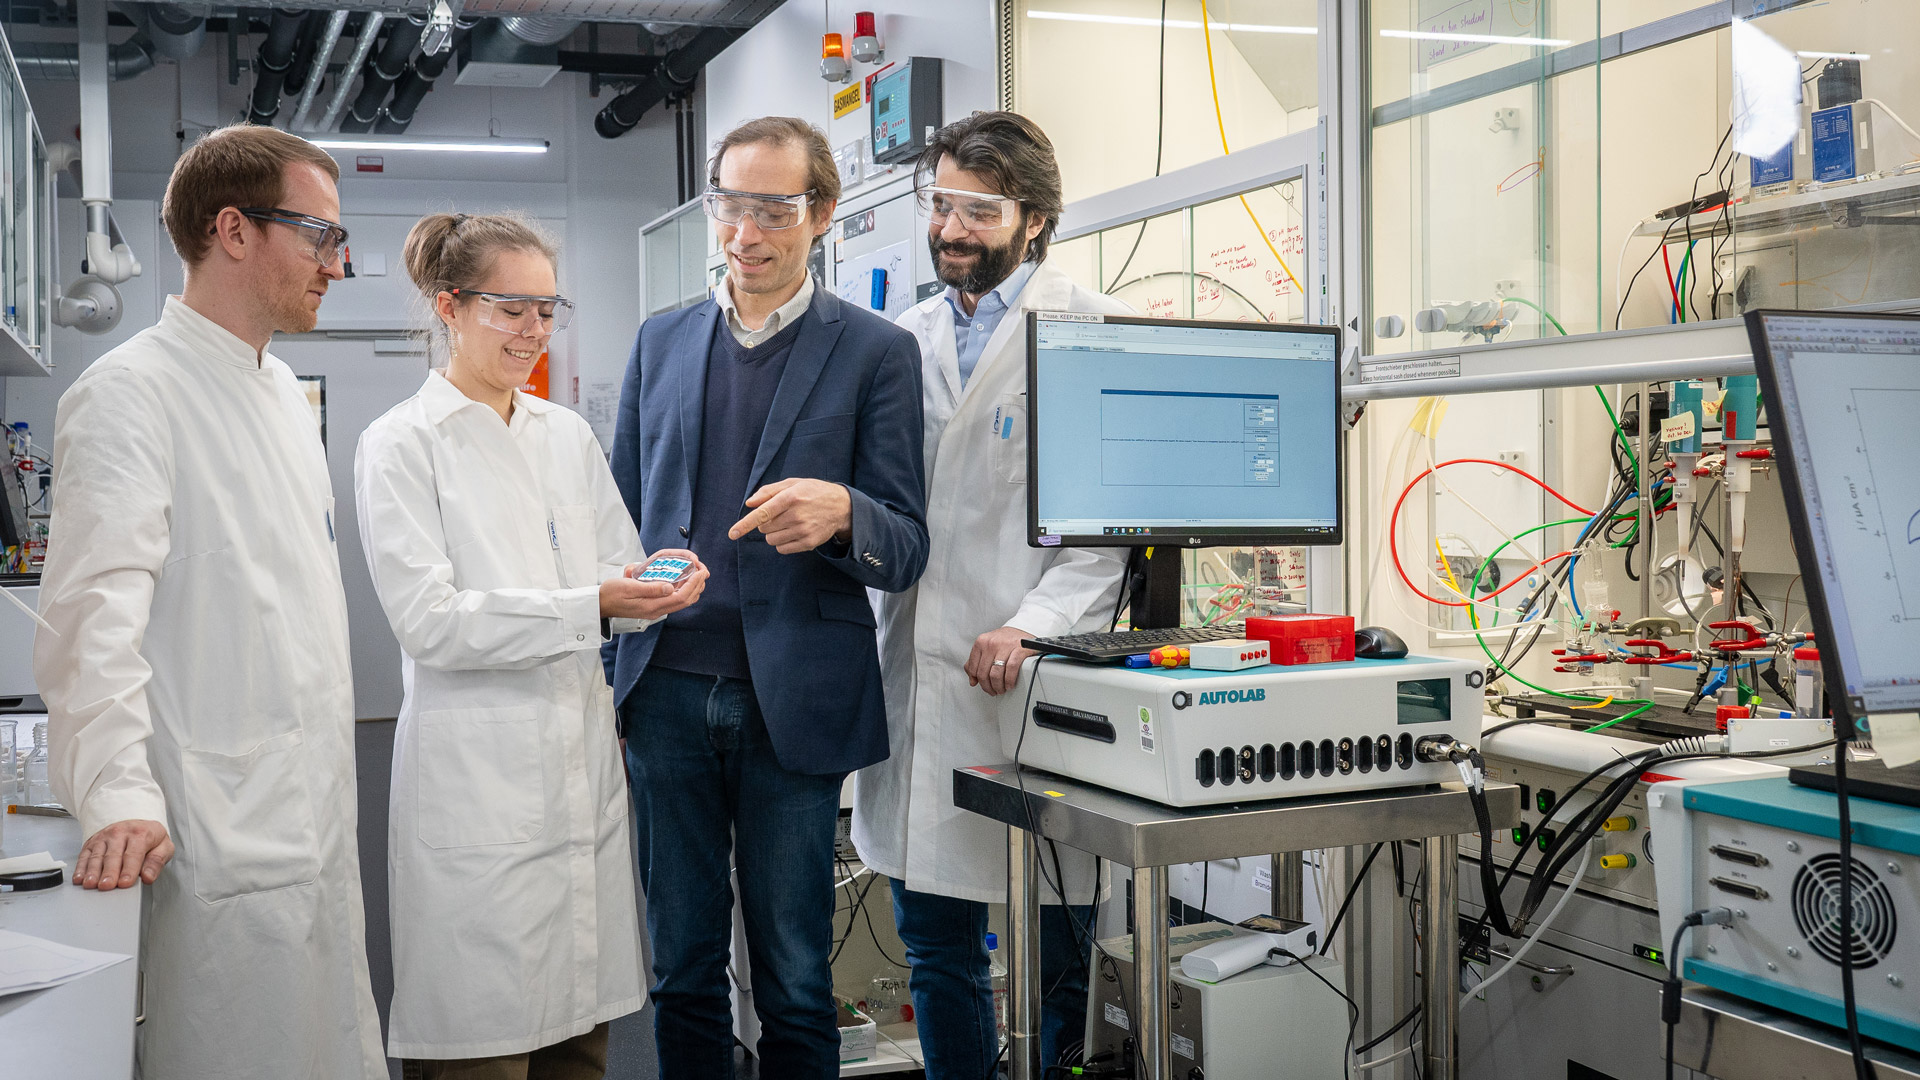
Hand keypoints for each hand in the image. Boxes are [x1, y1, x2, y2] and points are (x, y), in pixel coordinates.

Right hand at [74, 819, 172, 890]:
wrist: (136, 823)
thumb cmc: (149, 838)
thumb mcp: (163, 846)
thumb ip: (157, 861)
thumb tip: (149, 876)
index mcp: (140, 833)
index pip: (133, 854)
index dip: (129, 870)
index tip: (125, 883)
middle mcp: (119, 833)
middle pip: (113, 856)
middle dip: (109, 872)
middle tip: (106, 886)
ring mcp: (103, 837)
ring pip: (96, 856)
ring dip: (92, 871)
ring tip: (91, 884)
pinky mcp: (91, 843)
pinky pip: (84, 856)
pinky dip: (80, 868)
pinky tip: (79, 878)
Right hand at [601, 553, 708, 620]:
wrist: (599, 604)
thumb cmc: (611, 593)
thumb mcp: (629, 587)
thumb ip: (651, 588)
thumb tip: (670, 587)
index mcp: (652, 606)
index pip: (681, 597)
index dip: (694, 584)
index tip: (701, 571)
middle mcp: (656, 610)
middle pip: (686, 601)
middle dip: (698, 585)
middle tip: (703, 571)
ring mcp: (655, 609)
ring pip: (682, 601)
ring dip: (692, 588)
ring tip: (697, 574)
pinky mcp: (652, 607)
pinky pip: (673, 600)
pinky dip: (683, 590)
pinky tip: (683, 580)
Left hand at [728, 478, 852, 553]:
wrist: (841, 506)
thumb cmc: (813, 492)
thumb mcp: (793, 483)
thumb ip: (769, 491)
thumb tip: (749, 503)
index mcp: (791, 497)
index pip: (763, 513)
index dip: (745, 524)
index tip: (733, 533)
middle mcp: (796, 515)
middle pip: (764, 528)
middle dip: (766, 523)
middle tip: (780, 515)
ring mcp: (803, 531)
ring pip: (772, 540)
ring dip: (774, 534)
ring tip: (788, 523)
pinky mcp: (808, 543)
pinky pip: (782, 549)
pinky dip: (782, 543)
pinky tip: (793, 532)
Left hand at [965, 625, 1037, 696]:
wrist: (1023, 629)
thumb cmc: (1005, 640)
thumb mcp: (987, 646)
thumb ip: (976, 661)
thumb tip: (972, 680)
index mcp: (981, 642)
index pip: (973, 667)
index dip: (977, 681)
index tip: (982, 685)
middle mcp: (991, 643)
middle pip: (984, 673)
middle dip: (988, 687)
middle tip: (993, 691)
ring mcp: (1005, 646)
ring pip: (996, 674)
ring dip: (998, 686)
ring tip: (1001, 689)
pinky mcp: (1019, 649)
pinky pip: (1011, 669)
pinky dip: (1009, 680)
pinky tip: (1009, 684)